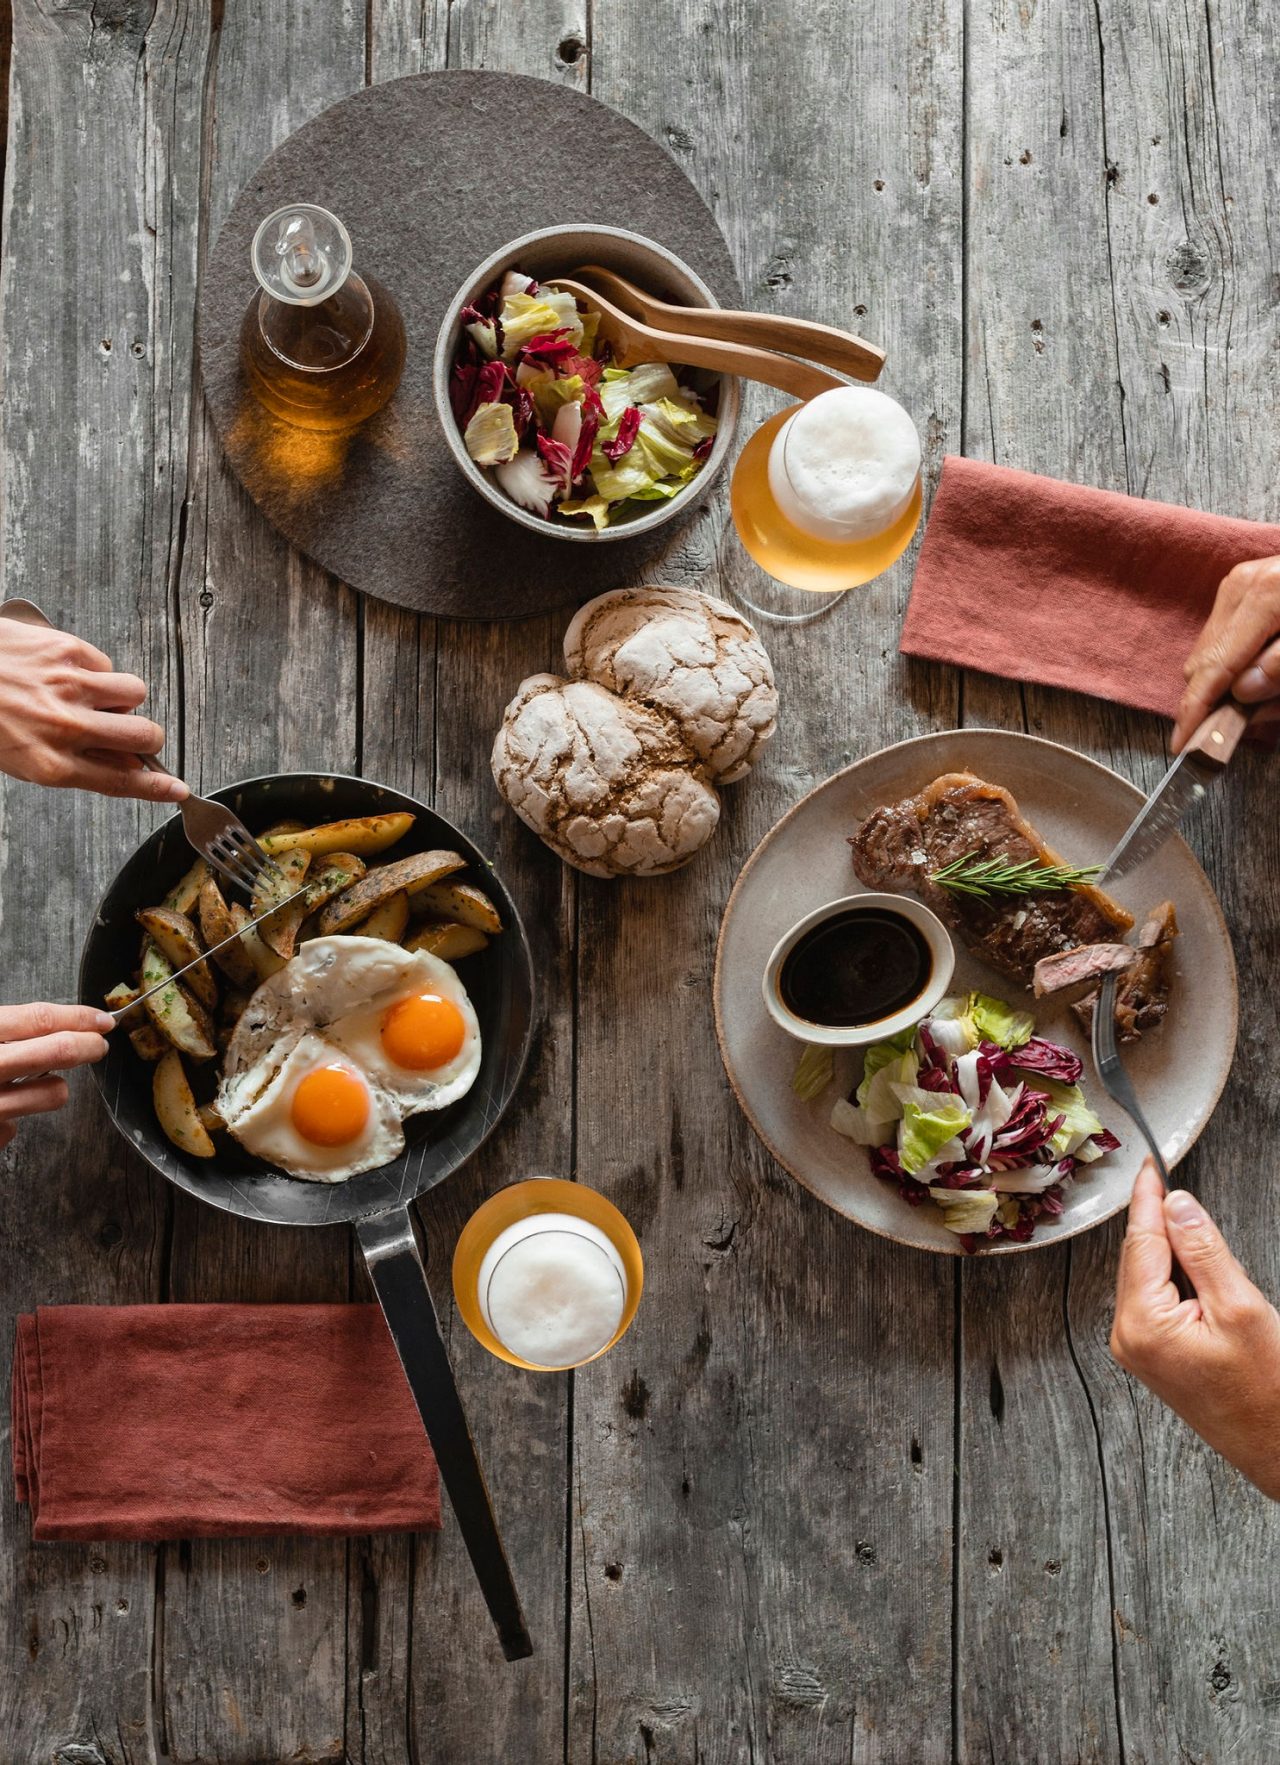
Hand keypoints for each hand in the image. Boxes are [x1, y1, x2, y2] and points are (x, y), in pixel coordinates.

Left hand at [0, 618, 186, 802]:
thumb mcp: (20, 759)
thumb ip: (72, 764)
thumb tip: (119, 766)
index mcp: (49, 763)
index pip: (121, 782)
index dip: (157, 788)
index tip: (176, 789)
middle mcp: (64, 726)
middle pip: (143, 737)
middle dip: (148, 739)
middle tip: (136, 736)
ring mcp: (68, 685)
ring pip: (134, 694)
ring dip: (124, 700)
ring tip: (99, 699)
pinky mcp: (65, 650)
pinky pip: (105, 664)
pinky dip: (96, 671)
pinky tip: (70, 673)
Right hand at [0, 1002, 116, 1149]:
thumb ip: (7, 1031)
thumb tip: (57, 1026)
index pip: (40, 1019)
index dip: (78, 1017)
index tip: (101, 1021)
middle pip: (59, 1050)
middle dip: (89, 1046)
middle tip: (99, 1047)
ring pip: (54, 1092)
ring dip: (55, 1088)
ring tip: (39, 1085)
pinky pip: (16, 1125)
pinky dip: (12, 1117)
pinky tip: (0, 1111)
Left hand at [1111, 1158, 1279, 1498]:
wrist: (1277, 1448)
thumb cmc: (1266, 1393)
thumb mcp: (1240, 1308)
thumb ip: (1203, 1251)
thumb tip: (1177, 1205)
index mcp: (1142, 1322)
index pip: (1141, 1241)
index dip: (1147, 1198)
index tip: (1149, 1166)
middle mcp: (1127, 1336)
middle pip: (1139, 1257)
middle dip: (1160, 1225)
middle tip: (1175, 1190)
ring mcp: (1137, 1348)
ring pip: (1147, 1277)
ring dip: (1170, 1252)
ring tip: (1202, 1248)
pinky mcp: (1152, 1355)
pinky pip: (1154, 1299)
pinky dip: (1173, 1279)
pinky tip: (1197, 1277)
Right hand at [1174, 556, 1279, 750]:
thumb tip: (1242, 696)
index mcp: (1266, 596)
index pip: (1216, 665)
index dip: (1195, 709)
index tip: (1182, 744)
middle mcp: (1243, 586)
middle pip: (1202, 662)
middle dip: (1216, 699)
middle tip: (1253, 718)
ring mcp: (1238, 584)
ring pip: (1206, 652)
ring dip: (1227, 682)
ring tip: (1267, 688)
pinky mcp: (1239, 587)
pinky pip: (1219, 638)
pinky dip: (1233, 662)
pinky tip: (1259, 666)